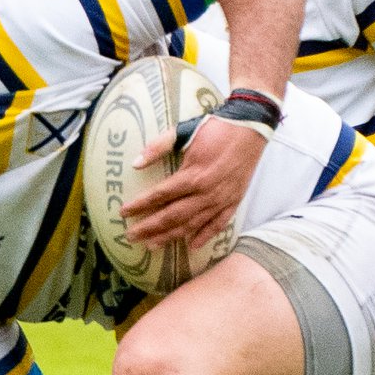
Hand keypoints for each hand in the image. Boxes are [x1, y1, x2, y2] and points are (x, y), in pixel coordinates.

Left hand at [121, 117, 265, 250]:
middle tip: (131, 236)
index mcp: (193, 175)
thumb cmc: (216, 129)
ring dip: (170, 236)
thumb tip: (135, 163)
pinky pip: (217, 225)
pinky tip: (190, 246)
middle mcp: (206, 193)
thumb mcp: (184, 132)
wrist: (250, 129)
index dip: (140, 205)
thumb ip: (158, 147)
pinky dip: (204, 236)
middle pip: (172, 216)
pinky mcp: (233, 202)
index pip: (160, 195)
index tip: (124, 213)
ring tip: (152, 245)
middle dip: (149, 228)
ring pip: (192, 225)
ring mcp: (221, 200)